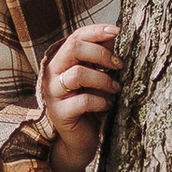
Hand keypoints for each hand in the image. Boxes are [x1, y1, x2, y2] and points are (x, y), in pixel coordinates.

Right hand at [40, 24, 119, 171]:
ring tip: (115, 88)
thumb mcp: (96, 77)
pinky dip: (100, 101)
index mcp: (60, 62)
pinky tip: (106, 105)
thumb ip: (100, 56)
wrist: (79, 140)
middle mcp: (52, 74)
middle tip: (118, 65)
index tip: (117, 31)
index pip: (75, 37)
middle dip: (101, 53)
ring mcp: (54, 94)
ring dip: (103, 79)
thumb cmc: (89, 104)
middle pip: (73, 48)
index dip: (96, 31)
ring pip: (77, 73)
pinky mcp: (60, 113)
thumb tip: (113, 34)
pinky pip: (83, 100)